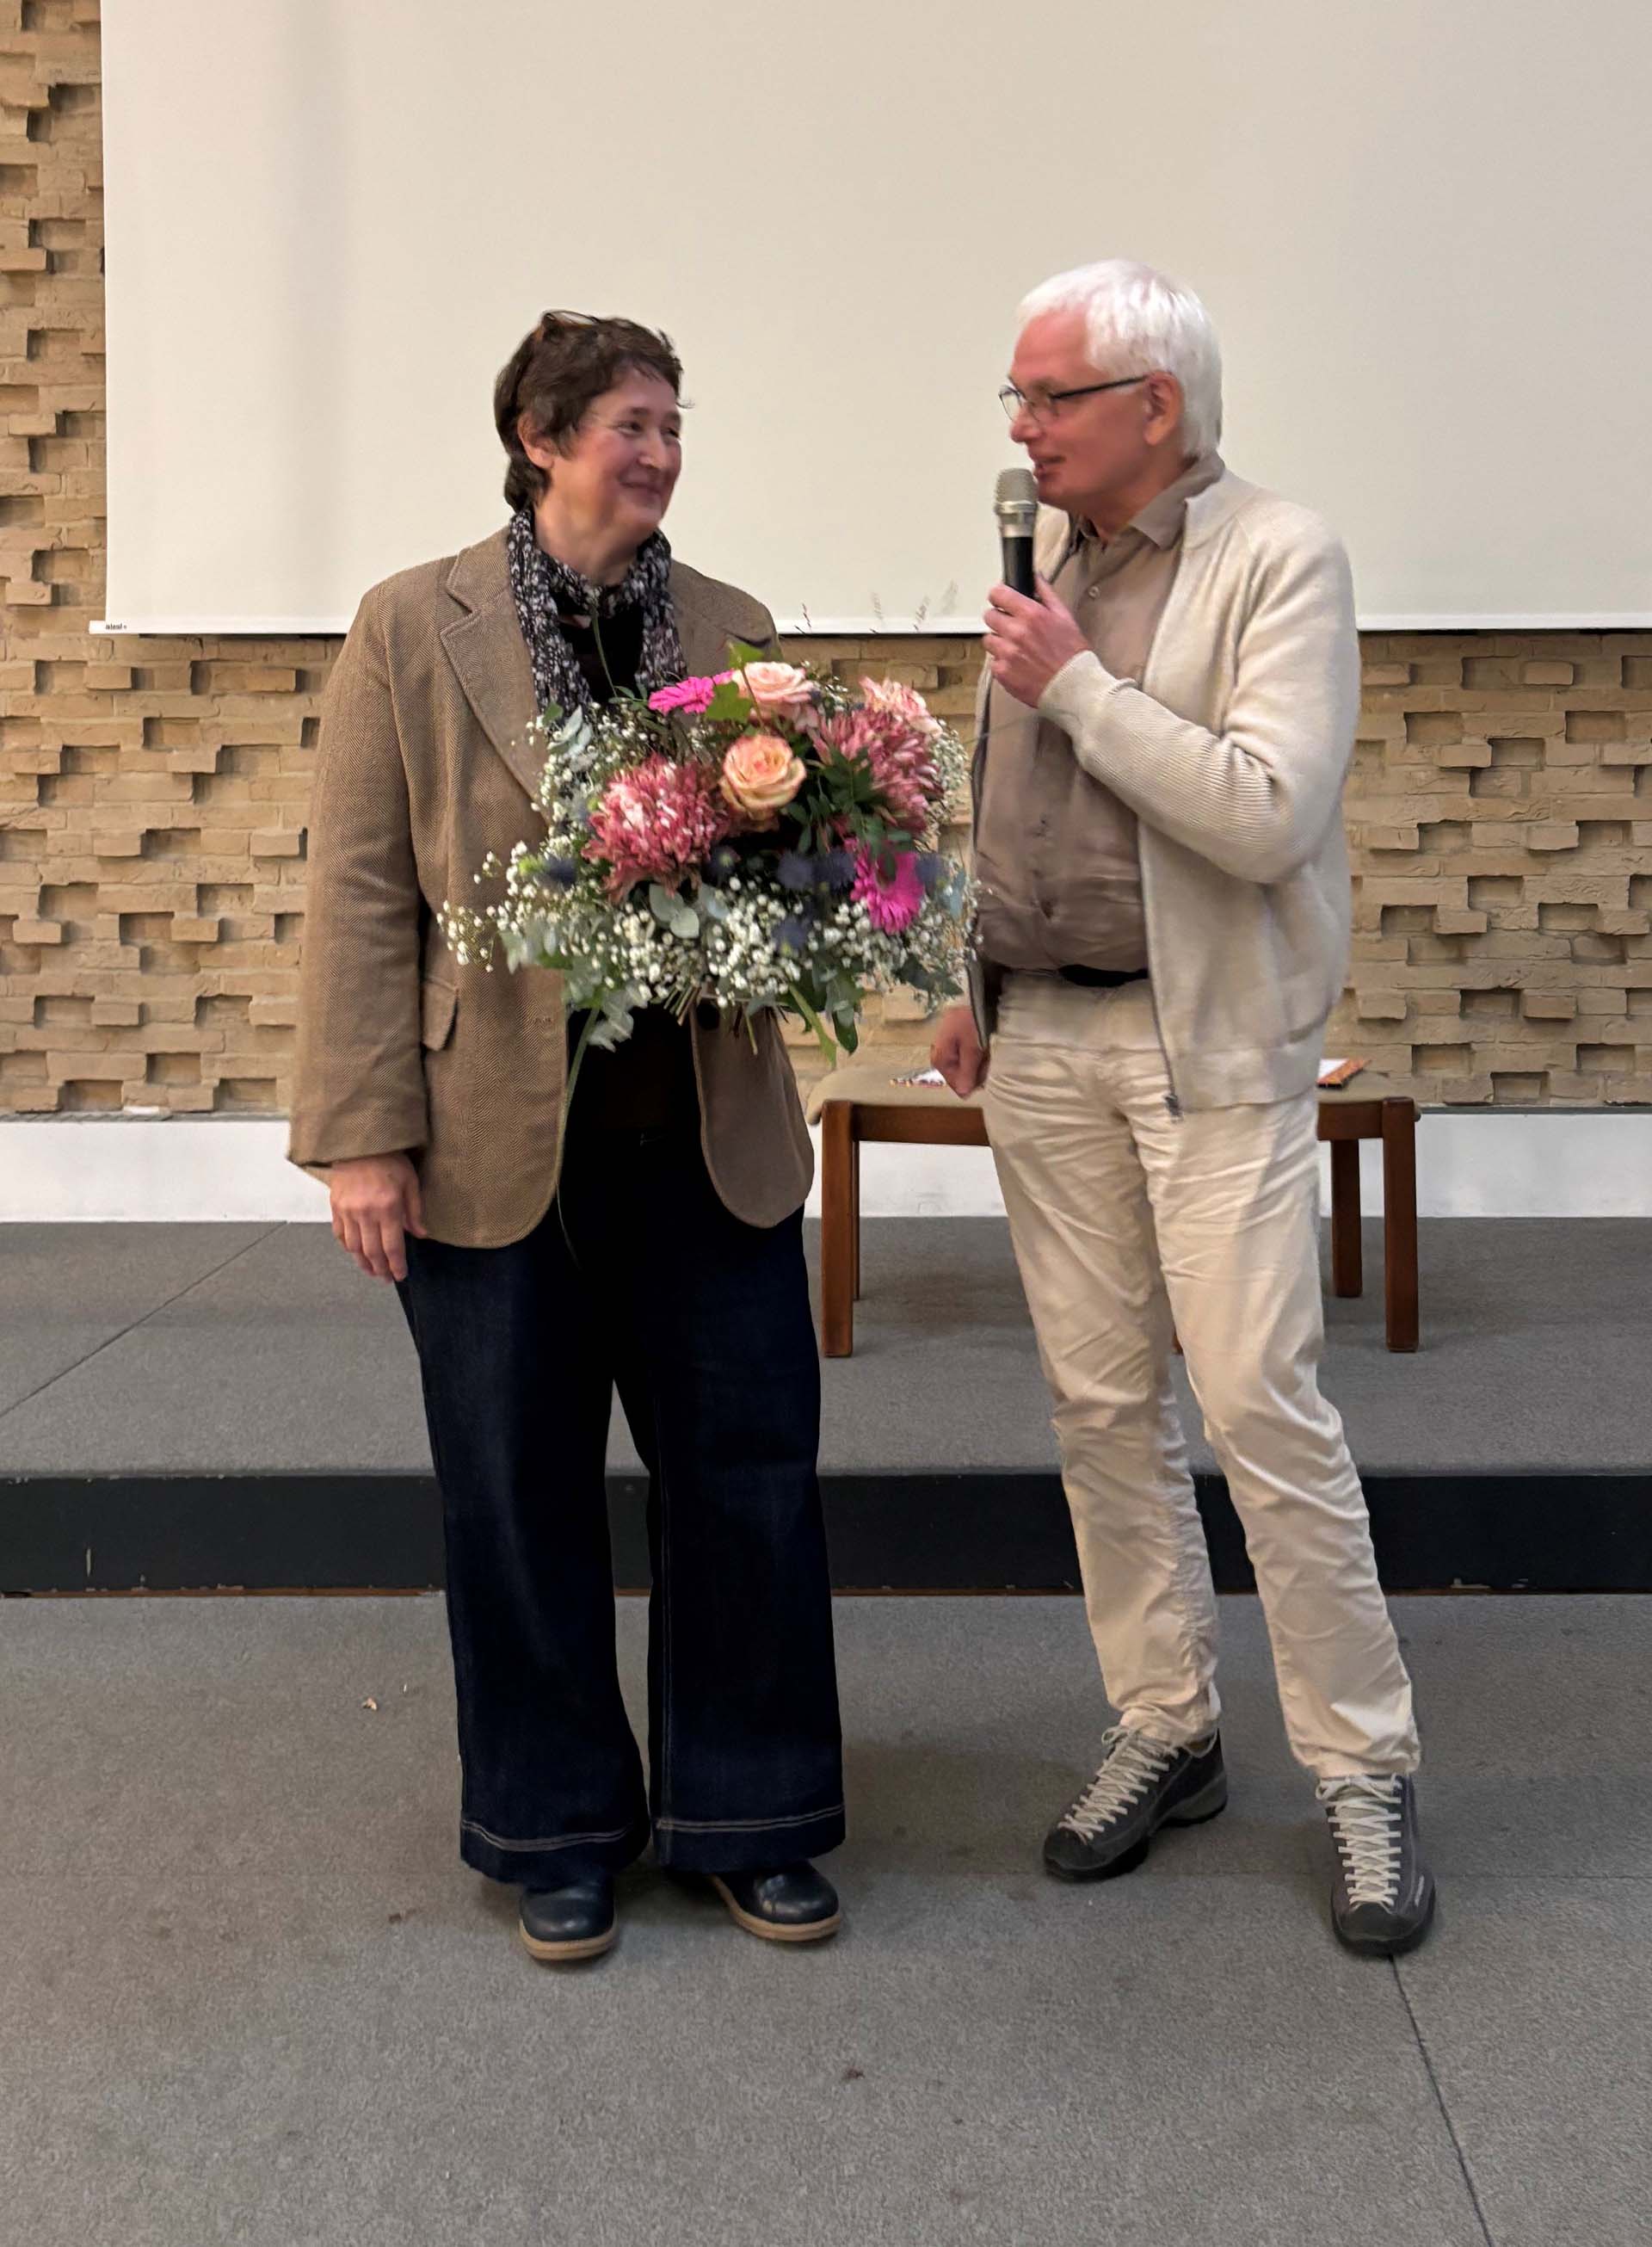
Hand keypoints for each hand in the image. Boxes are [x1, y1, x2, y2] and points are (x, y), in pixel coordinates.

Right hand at [328, 1153, 426, 1281]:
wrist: (360, 1142)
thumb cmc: (389, 1159)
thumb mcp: (410, 1182)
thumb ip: (415, 1211)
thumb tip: (420, 1234)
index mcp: (387, 1208)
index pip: (392, 1247)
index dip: (396, 1265)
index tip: (400, 1275)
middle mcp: (365, 1213)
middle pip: (372, 1252)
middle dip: (381, 1269)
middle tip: (387, 1278)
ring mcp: (348, 1211)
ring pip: (354, 1247)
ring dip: (363, 1263)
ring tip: (372, 1271)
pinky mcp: (335, 1206)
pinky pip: (340, 1235)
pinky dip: (348, 1247)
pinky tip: (356, 1253)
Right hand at [930, 1003, 988, 1097]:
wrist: (976, 996)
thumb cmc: (971, 1022)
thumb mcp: (971, 1049)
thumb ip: (968, 1072)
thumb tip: (964, 1094)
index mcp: (940, 1058)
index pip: (956, 1084)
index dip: (973, 1082)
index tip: (986, 1074)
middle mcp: (941, 1053)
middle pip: (961, 1074)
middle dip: (977, 1071)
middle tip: (989, 1059)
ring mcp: (948, 1045)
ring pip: (966, 1065)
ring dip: (980, 1062)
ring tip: (989, 1050)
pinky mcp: (957, 1038)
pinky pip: (967, 1054)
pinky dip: (978, 1053)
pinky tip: (986, 1046)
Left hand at [982, 577, 1087, 708]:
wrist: (1073, 687)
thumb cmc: (1072, 654)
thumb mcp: (1064, 616)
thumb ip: (1046, 593)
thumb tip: (1035, 577)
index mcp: (1031, 614)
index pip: (998, 594)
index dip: (999, 597)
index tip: (1002, 601)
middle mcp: (1016, 632)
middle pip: (989, 616)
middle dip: (999, 620)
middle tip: (1012, 628)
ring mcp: (1007, 653)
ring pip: (988, 640)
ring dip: (999, 642)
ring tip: (1017, 649)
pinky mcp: (1002, 672)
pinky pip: (993, 662)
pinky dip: (1002, 663)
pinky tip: (1018, 664)